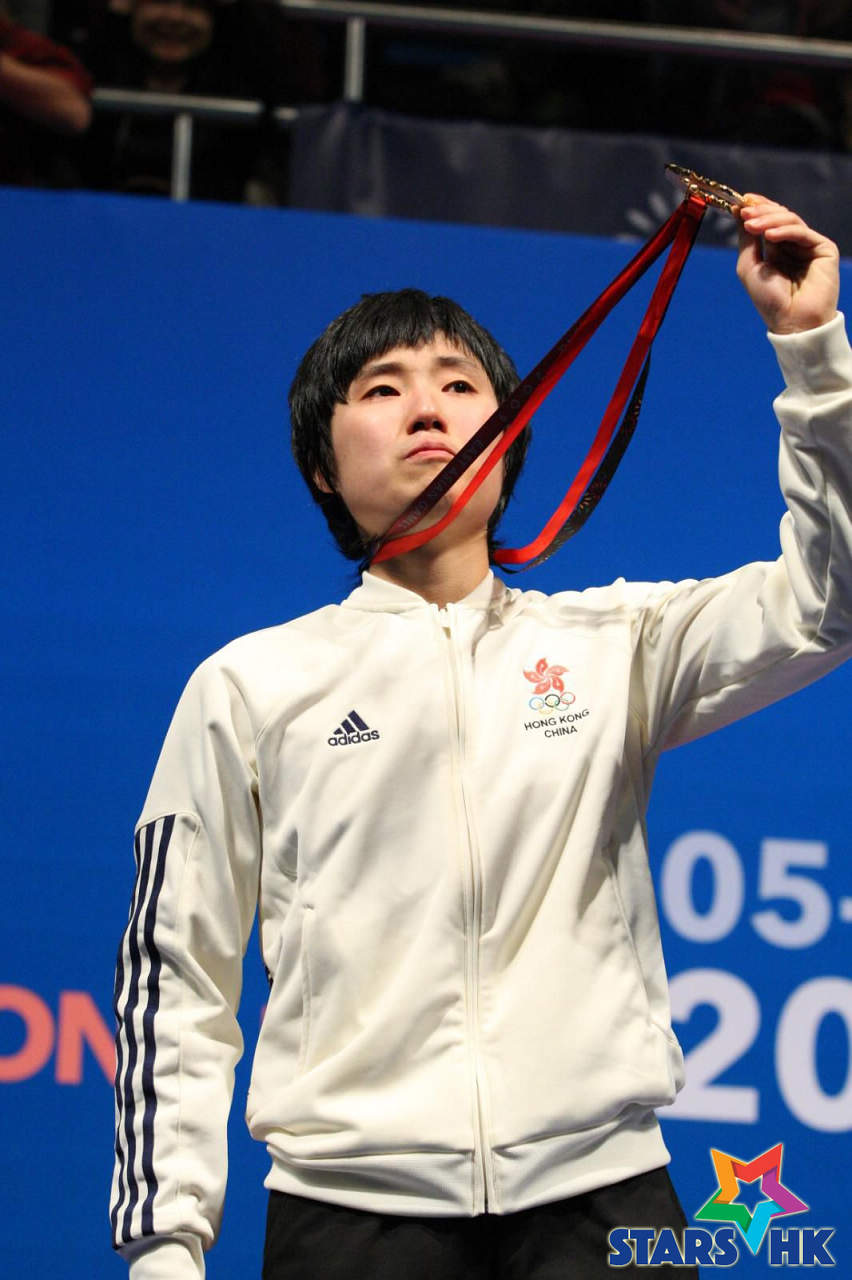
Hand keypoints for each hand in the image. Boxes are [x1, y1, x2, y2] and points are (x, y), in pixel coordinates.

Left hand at [736, 196, 838, 334]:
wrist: (793, 322)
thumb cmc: (770, 301)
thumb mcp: (749, 267)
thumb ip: (747, 240)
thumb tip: (741, 212)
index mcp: (777, 251)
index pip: (768, 222)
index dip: (757, 209)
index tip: (741, 202)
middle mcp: (793, 246)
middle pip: (779, 217)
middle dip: (761, 212)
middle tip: (746, 211)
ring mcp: (809, 247)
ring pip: (790, 221)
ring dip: (770, 220)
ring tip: (753, 225)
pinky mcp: (824, 249)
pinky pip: (803, 232)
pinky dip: (785, 231)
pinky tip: (770, 236)